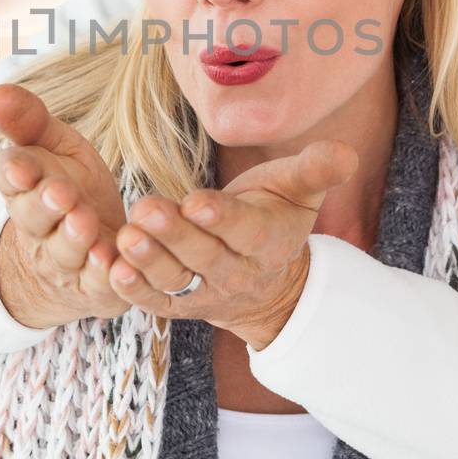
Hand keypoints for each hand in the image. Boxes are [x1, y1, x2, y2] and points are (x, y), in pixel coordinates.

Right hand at [0, 84, 130, 329]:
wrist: (86, 248)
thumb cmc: (70, 185)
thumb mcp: (54, 147)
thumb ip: (30, 121)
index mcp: (24, 186)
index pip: (10, 177)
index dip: (15, 173)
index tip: (21, 167)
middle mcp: (38, 226)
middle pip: (34, 217)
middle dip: (45, 206)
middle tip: (60, 194)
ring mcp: (64, 259)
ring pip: (65, 252)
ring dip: (73, 239)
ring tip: (85, 223)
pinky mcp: (94, 285)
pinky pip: (97, 284)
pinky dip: (104, 276)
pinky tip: (113, 263)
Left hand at [107, 140, 358, 349]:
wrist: (271, 284)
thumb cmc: (276, 218)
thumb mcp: (299, 191)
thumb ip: (317, 169)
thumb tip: (344, 152)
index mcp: (268, 240)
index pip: (245, 231)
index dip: (222, 218)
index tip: (196, 202)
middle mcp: (237, 273)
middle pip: (204, 256)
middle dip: (174, 234)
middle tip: (145, 208)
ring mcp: (207, 293)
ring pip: (177, 281)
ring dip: (148, 261)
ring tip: (125, 237)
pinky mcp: (181, 306)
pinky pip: (157, 303)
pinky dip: (135, 291)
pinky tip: (113, 269)